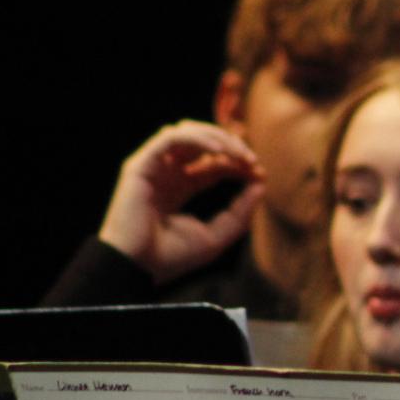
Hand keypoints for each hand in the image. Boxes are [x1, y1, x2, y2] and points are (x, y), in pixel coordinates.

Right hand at [97, 121, 267, 285]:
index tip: (260, 173)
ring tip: (238, 153)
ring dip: (217, 138)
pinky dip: (197, 138)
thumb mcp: (216, 236)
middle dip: (231, 146)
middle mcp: (167, 173)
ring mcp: (153, 167)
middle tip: (252, 160)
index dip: (238, 164)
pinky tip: (219, 151)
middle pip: (203, 144)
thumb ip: (240, 212)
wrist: (137, 268)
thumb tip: (261, 184)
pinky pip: (170, 138)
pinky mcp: (141, 165)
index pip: (214, 164)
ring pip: (187, 132)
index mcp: (181, 187)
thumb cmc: (171, 257)